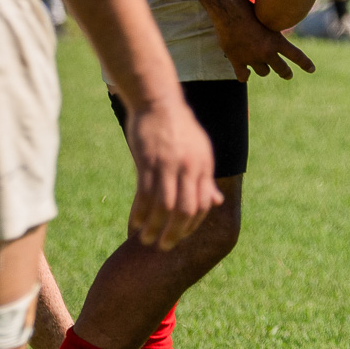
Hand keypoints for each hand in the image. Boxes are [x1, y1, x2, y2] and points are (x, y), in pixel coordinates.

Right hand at [125, 97, 221, 249]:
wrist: (158, 102)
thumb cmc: (179, 128)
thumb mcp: (200, 152)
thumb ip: (205, 180)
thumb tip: (215, 203)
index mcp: (204, 167)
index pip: (202, 205)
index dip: (192, 225)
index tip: (180, 236)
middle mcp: (188, 167)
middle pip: (185, 210)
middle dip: (174, 233)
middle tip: (164, 246)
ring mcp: (168, 164)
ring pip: (163, 206)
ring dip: (154, 227)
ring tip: (145, 239)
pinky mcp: (147, 160)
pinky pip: (143, 194)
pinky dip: (139, 212)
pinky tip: (134, 223)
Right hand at [215, 6, 314, 82]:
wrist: (229, 11)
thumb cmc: (248, 6)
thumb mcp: (268, 14)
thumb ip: (274, 23)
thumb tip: (282, 16)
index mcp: (277, 41)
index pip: (296, 56)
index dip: (305, 64)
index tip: (312, 69)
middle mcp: (266, 52)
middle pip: (281, 69)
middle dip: (285, 73)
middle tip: (287, 74)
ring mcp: (252, 59)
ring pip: (263, 72)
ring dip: (263, 68)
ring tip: (261, 65)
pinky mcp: (237, 61)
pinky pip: (243, 76)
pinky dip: (244, 75)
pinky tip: (245, 75)